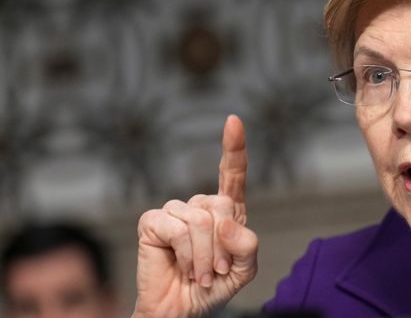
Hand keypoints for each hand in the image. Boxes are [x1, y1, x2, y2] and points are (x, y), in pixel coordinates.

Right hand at [133, 115, 258, 317]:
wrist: (182, 311)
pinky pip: (177, 228)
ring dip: (206, 255)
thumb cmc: (213, 287)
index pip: (232, 174)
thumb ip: (247, 246)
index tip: (233, 121)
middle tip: (219, 270)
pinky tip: (183, 267)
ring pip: (200, 219)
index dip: (233, 147)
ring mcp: (174, 212)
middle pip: (222, 206)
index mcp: (226, 212)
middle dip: (224, 245)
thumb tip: (226, 225)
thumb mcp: (245, 269)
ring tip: (201, 273)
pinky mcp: (152, 222)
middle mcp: (200, 206)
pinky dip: (186, 253)